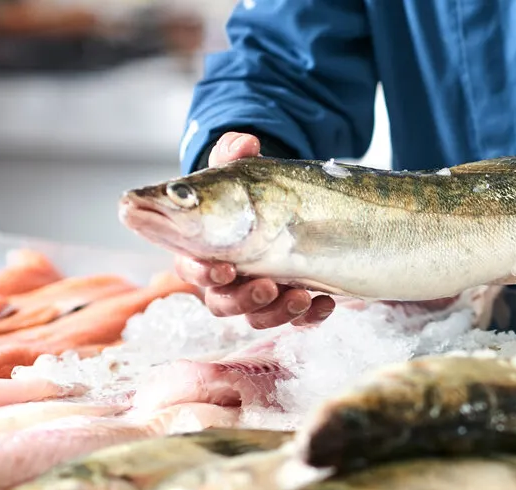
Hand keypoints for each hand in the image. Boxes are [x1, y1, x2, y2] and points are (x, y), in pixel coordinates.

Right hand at [174, 132, 335, 328]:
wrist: (282, 206)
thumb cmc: (248, 193)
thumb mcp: (242, 172)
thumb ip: (234, 156)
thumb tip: (242, 142)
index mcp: (204, 248)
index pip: (190, 267)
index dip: (202, 273)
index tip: (223, 268)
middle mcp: (227, 278)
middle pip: (223, 303)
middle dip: (244, 299)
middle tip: (267, 286)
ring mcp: (257, 293)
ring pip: (258, 317)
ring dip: (278, 312)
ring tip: (301, 296)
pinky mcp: (287, 300)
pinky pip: (295, 320)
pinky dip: (309, 316)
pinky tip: (325, 304)